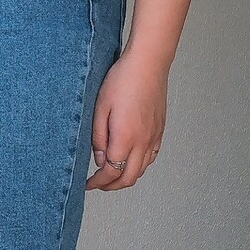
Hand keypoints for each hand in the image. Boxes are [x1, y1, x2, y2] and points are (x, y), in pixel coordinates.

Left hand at [85, 48, 167, 191]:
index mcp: (125, 137)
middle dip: (111, 186)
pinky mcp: (160, 130)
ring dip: (126, 177)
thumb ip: (99, 138)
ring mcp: (154, 136)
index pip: (111, 172)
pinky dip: (139, 166)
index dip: (98, 182)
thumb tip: (100, 160)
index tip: (88, 184)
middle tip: (98, 184)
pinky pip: (151, 157)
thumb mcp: (100, 108)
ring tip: (111, 174)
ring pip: (142, 169)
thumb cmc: (122, 80)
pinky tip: (130, 161)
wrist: (148, 64)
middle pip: (129, 177)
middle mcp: (143, 141)